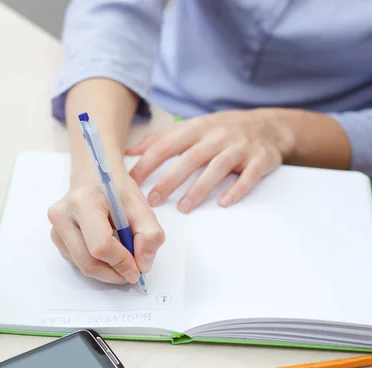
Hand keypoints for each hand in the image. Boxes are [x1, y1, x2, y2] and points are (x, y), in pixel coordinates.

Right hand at [48, 170, 164, 283]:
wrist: (94, 177)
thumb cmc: (117, 190)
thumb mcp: (141, 206)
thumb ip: (150, 235)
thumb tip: (143, 265)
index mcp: (83, 202)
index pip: (101, 246)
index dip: (121, 262)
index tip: (138, 269)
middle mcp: (62, 215)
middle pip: (88, 262)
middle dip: (114, 272)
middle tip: (132, 271)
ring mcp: (55, 228)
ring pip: (82, 267)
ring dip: (106, 271)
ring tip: (121, 256)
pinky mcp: (56, 238)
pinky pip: (77, 263)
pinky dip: (97, 265)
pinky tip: (107, 250)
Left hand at [127, 109, 295, 212]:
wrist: (270, 126)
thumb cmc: (223, 129)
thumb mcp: (192, 127)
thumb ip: (161, 139)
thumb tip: (129, 152)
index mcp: (196, 129)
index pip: (166, 146)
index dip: (147, 164)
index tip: (130, 182)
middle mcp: (217, 136)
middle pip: (190, 158)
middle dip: (170, 180)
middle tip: (153, 200)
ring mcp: (240, 147)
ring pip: (217, 168)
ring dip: (200, 188)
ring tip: (184, 208)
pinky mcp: (260, 159)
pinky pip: (249, 176)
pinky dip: (237, 189)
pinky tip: (224, 202)